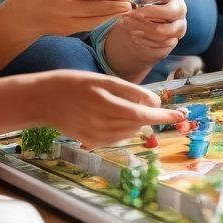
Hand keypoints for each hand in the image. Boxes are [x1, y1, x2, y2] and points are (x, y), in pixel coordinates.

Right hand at [26, 70, 184, 147]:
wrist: (42, 100)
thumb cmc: (74, 83)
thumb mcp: (103, 80)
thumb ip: (130, 91)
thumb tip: (153, 102)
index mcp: (107, 106)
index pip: (144, 116)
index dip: (164, 116)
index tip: (180, 114)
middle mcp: (103, 125)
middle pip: (139, 124)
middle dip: (151, 115)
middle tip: (153, 103)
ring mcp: (97, 137)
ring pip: (130, 132)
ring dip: (136, 121)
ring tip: (121, 103)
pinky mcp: (92, 143)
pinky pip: (118, 137)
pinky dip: (123, 127)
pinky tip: (113, 115)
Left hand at [118, 0, 186, 56]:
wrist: (159, 19)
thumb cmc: (155, 2)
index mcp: (179, 7)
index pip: (166, 12)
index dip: (149, 13)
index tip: (132, 11)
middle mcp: (181, 23)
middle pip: (161, 29)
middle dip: (140, 25)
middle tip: (124, 19)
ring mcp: (176, 36)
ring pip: (158, 39)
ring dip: (139, 32)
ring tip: (125, 25)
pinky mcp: (170, 45)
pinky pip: (157, 47)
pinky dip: (143, 41)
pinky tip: (132, 34)